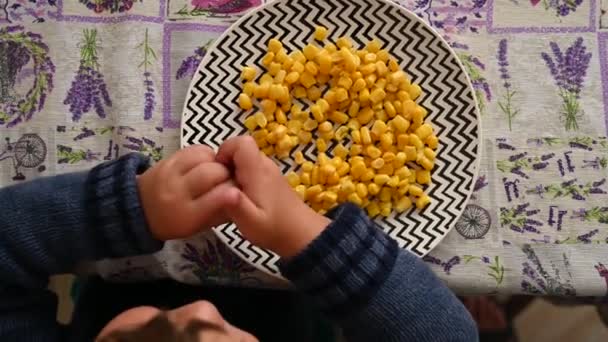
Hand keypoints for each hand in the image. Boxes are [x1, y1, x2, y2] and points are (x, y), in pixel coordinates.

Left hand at [137, 145, 238, 240]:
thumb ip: (222, 213)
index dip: (234, 193)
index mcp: (188, 215)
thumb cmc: (176, 222)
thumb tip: (243, 196)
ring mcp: (171, 173)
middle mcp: (178, 193)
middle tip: (228, 180)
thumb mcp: (200, 226)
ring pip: (205, 158)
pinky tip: (206, 163)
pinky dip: (207, 154)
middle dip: (226, 175)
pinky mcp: (168, 159)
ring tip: (217, 171)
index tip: (239, 192)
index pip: (218, 199)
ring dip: (217, 163)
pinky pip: (195, 149)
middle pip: (213, 174)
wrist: (139, 210)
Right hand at [216, 136, 329, 257]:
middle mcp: (265, 165)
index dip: (225, 151)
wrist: (302, 234)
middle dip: (226, 164)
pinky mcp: (271, 179)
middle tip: (222, 187)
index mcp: (258, 171)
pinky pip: (251, 169)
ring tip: (231, 195)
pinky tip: (243, 198)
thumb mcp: (250, 222)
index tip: (219, 172)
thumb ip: (235, 205)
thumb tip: (220, 190)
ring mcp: (270, 171)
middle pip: (241, 149)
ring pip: (245, 159)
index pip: (241, 142)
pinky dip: (242, 179)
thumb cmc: (274, 228)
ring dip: (234, 173)